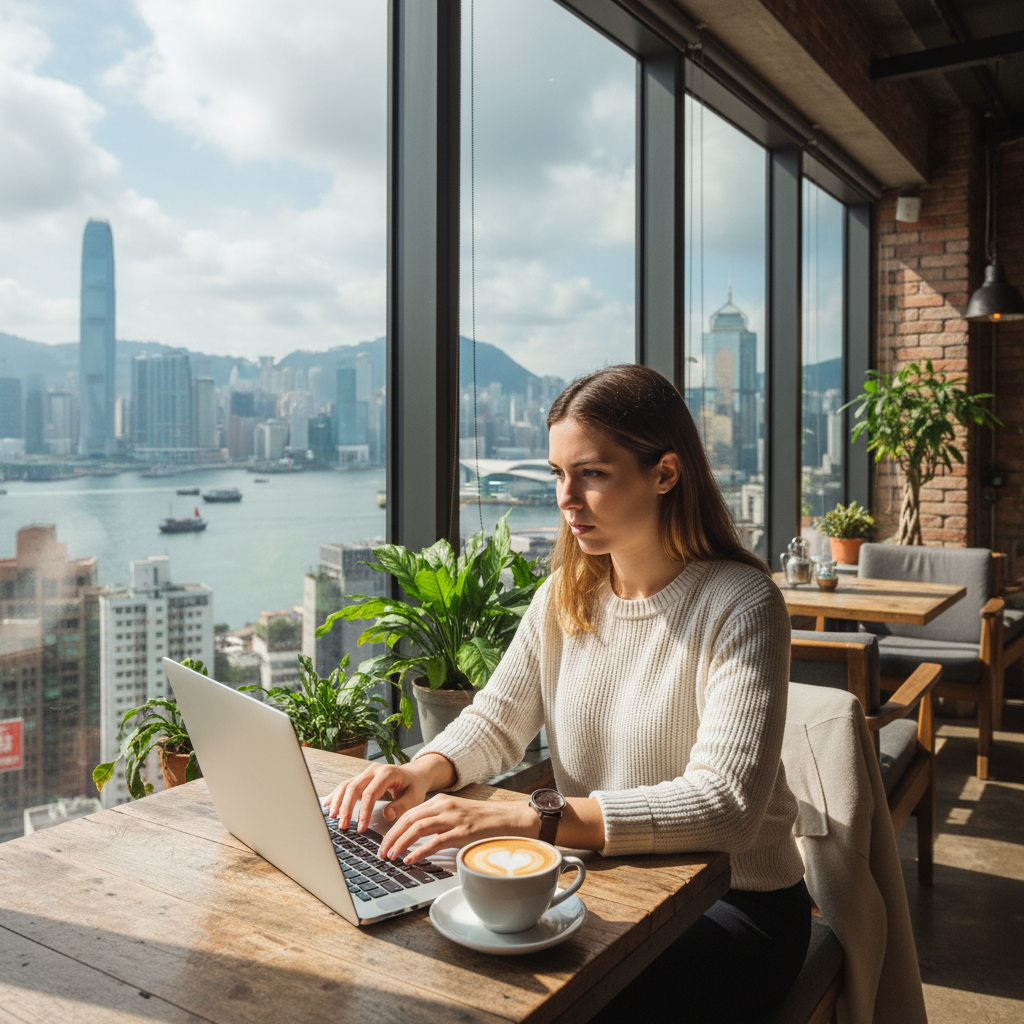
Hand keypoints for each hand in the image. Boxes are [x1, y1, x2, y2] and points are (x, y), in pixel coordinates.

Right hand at [324, 762, 429, 832]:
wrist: (414, 775)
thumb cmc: (414, 787)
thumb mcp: (414, 797)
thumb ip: (401, 806)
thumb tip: (387, 815)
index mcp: (387, 773)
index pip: (370, 793)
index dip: (364, 811)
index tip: (361, 828)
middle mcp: (374, 770)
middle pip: (354, 787)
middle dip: (346, 808)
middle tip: (343, 826)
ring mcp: (366, 773)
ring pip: (347, 785)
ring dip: (338, 801)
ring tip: (332, 817)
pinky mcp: (361, 778)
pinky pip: (345, 785)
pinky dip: (336, 795)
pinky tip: (327, 805)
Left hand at [380, 793, 537, 863]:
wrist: (512, 819)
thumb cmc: (485, 821)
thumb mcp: (458, 815)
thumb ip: (440, 822)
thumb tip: (419, 838)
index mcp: (442, 801)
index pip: (410, 812)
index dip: (393, 828)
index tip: (384, 841)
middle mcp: (445, 806)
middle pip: (409, 818)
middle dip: (391, 836)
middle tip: (381, 851)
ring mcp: (454, 818)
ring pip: (418, 827)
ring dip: (400, 843)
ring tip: (391, 856)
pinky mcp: (463, 832)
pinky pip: (436, 841)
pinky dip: (419, 850)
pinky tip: (410, 859)